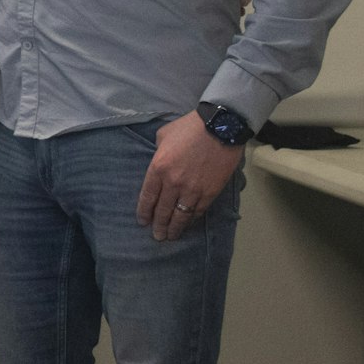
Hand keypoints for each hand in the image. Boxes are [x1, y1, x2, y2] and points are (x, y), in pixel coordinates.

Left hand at [136, 111, 242, 240]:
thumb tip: (160, 164)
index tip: (143, 222)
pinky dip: (192, 219)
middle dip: (158, 225)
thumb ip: (158, 153)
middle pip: (163, 210)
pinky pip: (198, 211)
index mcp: (158, 168)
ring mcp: (192, 189)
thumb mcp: (163, 136)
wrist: (220, 126)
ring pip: (180, 215)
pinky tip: (188, 224)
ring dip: (175, 228)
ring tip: (171, 236)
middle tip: (157, 236)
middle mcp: (173, 183)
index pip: (147, 197)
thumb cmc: (189, 128)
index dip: (144, 212)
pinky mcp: (210, 192)